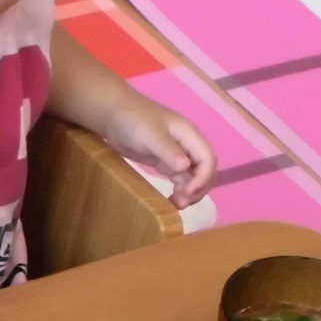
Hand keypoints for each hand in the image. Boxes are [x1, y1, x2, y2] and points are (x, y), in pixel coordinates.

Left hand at [100, 97, 215, 208]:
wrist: (112, 115)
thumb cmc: (133, 120)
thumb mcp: (150, 135)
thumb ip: (168, 150)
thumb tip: (186, 167)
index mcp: (189, 135)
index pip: (207, 159)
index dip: (203, 178)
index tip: (188, 193)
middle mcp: (187, 145)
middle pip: (204, 170)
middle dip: (198, 188)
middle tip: (182, 203)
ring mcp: (177, 154)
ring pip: (193, 177)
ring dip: (189, 193)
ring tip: (176, 206)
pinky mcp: (165, 162)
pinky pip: (180, 179)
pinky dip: (179, 191)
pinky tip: (171, 201)